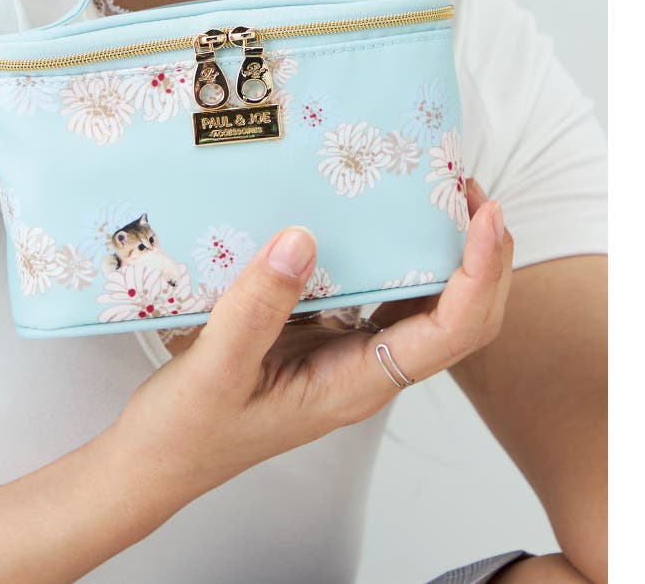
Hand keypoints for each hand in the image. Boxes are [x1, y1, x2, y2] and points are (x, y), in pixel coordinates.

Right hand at [111, 178, 513, 498]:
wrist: (161, 458)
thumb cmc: (189, 428)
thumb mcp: (216, 367)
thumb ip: (257, 308)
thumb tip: (302, 239)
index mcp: (358, 383)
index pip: (451, 330)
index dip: (480, 272)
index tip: (481, 213)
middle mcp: (369, 369)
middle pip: (461, 317)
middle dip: (483, 256)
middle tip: (465, 187)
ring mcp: (351, 354)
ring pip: (430, 307)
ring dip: (449, 254)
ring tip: (439, 194)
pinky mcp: (327, 337)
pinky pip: (382, 296)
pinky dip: (400, 257)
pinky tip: (382, 221)